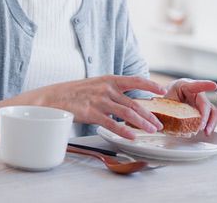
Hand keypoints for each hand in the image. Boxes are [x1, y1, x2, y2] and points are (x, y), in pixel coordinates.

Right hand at [28, 75, 166, 139]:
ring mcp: (99, 100)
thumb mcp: (96, 85)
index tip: (163, 91)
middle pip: (134, 102)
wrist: (53, 97)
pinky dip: (124, 131)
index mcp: (110, 79)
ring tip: (151, 131)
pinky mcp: (91, 113)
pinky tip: (132, 137)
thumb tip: (129, 102)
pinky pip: (112, 124)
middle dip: (149, 115)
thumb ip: (113, 91)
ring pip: (127, 113)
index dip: (151, 85)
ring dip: (142, 123)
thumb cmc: (75, 92)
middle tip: (159, 124)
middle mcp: (107, 88)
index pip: (135, 80)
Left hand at [163, 78, 216, 135]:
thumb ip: (167, 109)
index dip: (205, 85)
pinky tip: (205, 132)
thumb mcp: (165, 100)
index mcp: (185, 86)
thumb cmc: (167, 96)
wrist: (168, 97)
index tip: (214, 86)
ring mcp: (201, 102)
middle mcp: (196, 93)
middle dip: (206, 116)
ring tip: (206, 132)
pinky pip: (209, 118)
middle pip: (205, 104)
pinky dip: (208, 125)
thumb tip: (166, 124)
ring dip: (210, 123)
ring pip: (211, 111)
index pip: (196, 85)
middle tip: (201, 127)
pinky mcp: (203, 111)